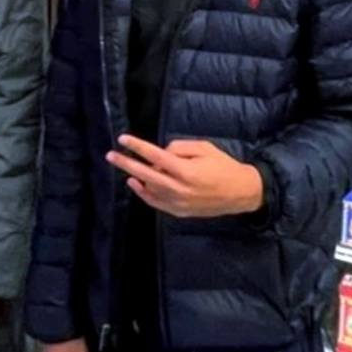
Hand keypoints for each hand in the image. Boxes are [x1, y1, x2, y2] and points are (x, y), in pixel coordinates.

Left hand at [106, 135, 263, 216]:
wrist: (240, 193)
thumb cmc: (224, 166)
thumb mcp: (205, 148)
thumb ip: (180, 147)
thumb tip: (161, 153)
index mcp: (186, 170)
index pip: (154, 156)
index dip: (137, 146)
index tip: (123, 139)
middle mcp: (179, 188)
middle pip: (145, 174)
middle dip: (126, 163)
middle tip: (110, 155)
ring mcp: (178, 203)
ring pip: (148, 189)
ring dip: (134, 176)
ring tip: (124, 166)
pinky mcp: (179, 212)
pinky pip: (155, 203)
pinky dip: (143, 193)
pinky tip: (135, 183)